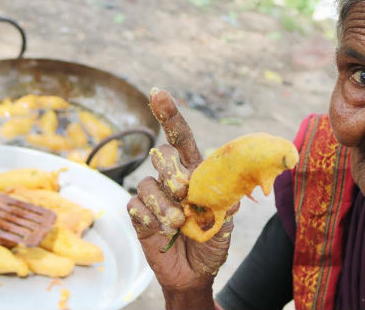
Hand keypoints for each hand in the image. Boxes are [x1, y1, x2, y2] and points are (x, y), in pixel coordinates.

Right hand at [127, 89, 236, 308]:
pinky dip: (149, 216)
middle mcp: (171, 180)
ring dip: (163, 203)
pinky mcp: (139, 216)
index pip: (180, 138)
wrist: (195, 273)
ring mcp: (153, 197)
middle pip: (162, 156)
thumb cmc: (211, 241)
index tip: (157, 93)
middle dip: (171, 171)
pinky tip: (160, 228)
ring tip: (178, 222)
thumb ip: (225, 203)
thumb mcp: (226, 222)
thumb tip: (229, 190)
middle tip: (184, 192)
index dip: (169, 116)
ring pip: (146, 183)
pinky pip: (135, 206)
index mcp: (194, 173)